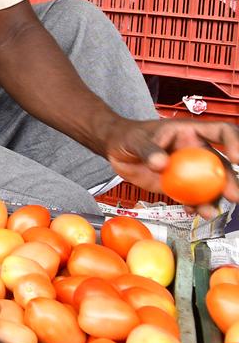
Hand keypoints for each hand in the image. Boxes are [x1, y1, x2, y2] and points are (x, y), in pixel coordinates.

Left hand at [102, 117, 238, 216]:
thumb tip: (161, 164)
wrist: (116, 150)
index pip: (222, 132)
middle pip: (222, 164)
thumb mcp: (135, 140)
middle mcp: (195, 151)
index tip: (237, 157)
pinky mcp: (179, 185)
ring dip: (214, 199)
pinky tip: (192, 211)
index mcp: (190, 132)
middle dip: (230, 180)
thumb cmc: (127, 136)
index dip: (235, 142)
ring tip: (208, 211)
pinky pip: (193, 197)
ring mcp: (189, 169)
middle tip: (233, 195)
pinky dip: (195, 205)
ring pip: (210, 185)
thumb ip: (148, 150)